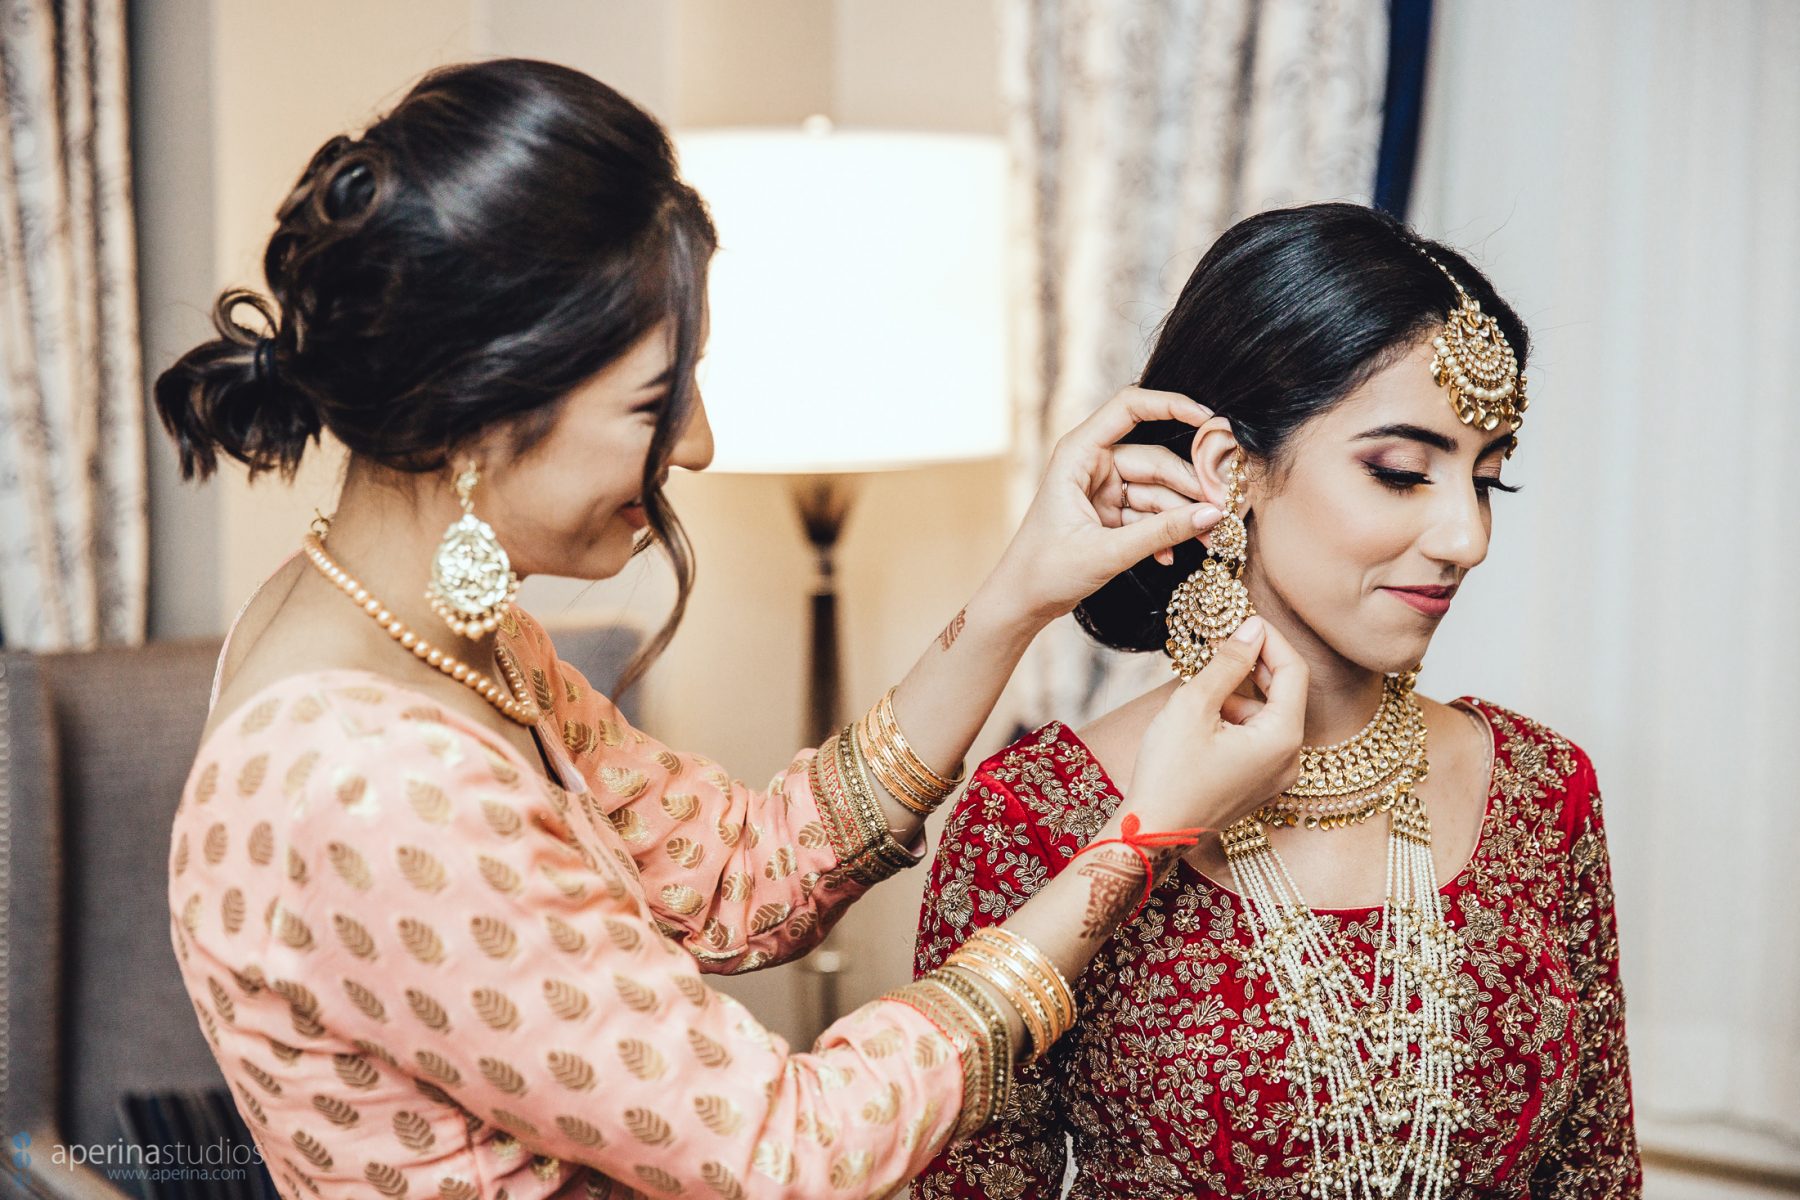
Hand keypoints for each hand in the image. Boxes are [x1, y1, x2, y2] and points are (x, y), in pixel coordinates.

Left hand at [987, 386, 1219, 625]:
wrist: (1021, 602)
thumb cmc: (1045, 571)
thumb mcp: (1106, 552)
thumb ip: (1161, 532)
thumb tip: (1211, 514)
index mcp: (1078, 454)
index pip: (1129, 408)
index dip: (1171, 405)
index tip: (1211, 421)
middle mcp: (1092, 464)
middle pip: (1156, 461)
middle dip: (1190, 487)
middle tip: (1221, 512)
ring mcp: (1104, 489)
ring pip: (1159, 491)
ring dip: (1183, 517)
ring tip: (1207, 541)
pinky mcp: (1111, 513)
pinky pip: (1150, 514)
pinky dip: (1164, 532)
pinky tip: (1170, 556)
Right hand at [1125, 616, 1308, 833]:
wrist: (1151, 833)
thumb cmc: (1169, 773)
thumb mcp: (1194, 706)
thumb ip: (1228, 663)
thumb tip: (1252, 628)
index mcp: (1283, 739)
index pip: (1293, 671)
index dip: (1269, 639)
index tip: (1241, 619)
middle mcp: (1290, 759)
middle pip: (1282, 694)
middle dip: (1251, 665)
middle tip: (1217, 643)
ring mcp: (1275, 776)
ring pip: (1265, 716)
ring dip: (1236, 695)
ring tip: (1196, 692)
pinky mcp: (1257, 785)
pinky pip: (1256, 739)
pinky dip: (1233, 720)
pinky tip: (1200, 719)